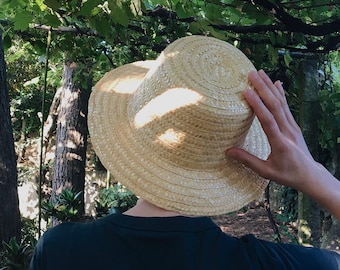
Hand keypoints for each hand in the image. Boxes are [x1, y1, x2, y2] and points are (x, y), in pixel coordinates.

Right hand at [226, 70, 339, 218]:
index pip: (267, 120)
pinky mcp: (294, 125)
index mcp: (280, 143)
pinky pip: (286, 106)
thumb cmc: (287, 175)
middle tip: (251, 74)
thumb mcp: (266, 172)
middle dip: (263, 88)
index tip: (247, 91)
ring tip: (260, 73)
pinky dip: (281, 93)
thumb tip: (228, 152)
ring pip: (281, 103)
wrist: (310, 175)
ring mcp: (292, 126)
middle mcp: (288, 131)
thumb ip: (247, 160)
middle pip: (275, 106)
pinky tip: (277, 83)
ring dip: (270, 87)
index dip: (257, 105)